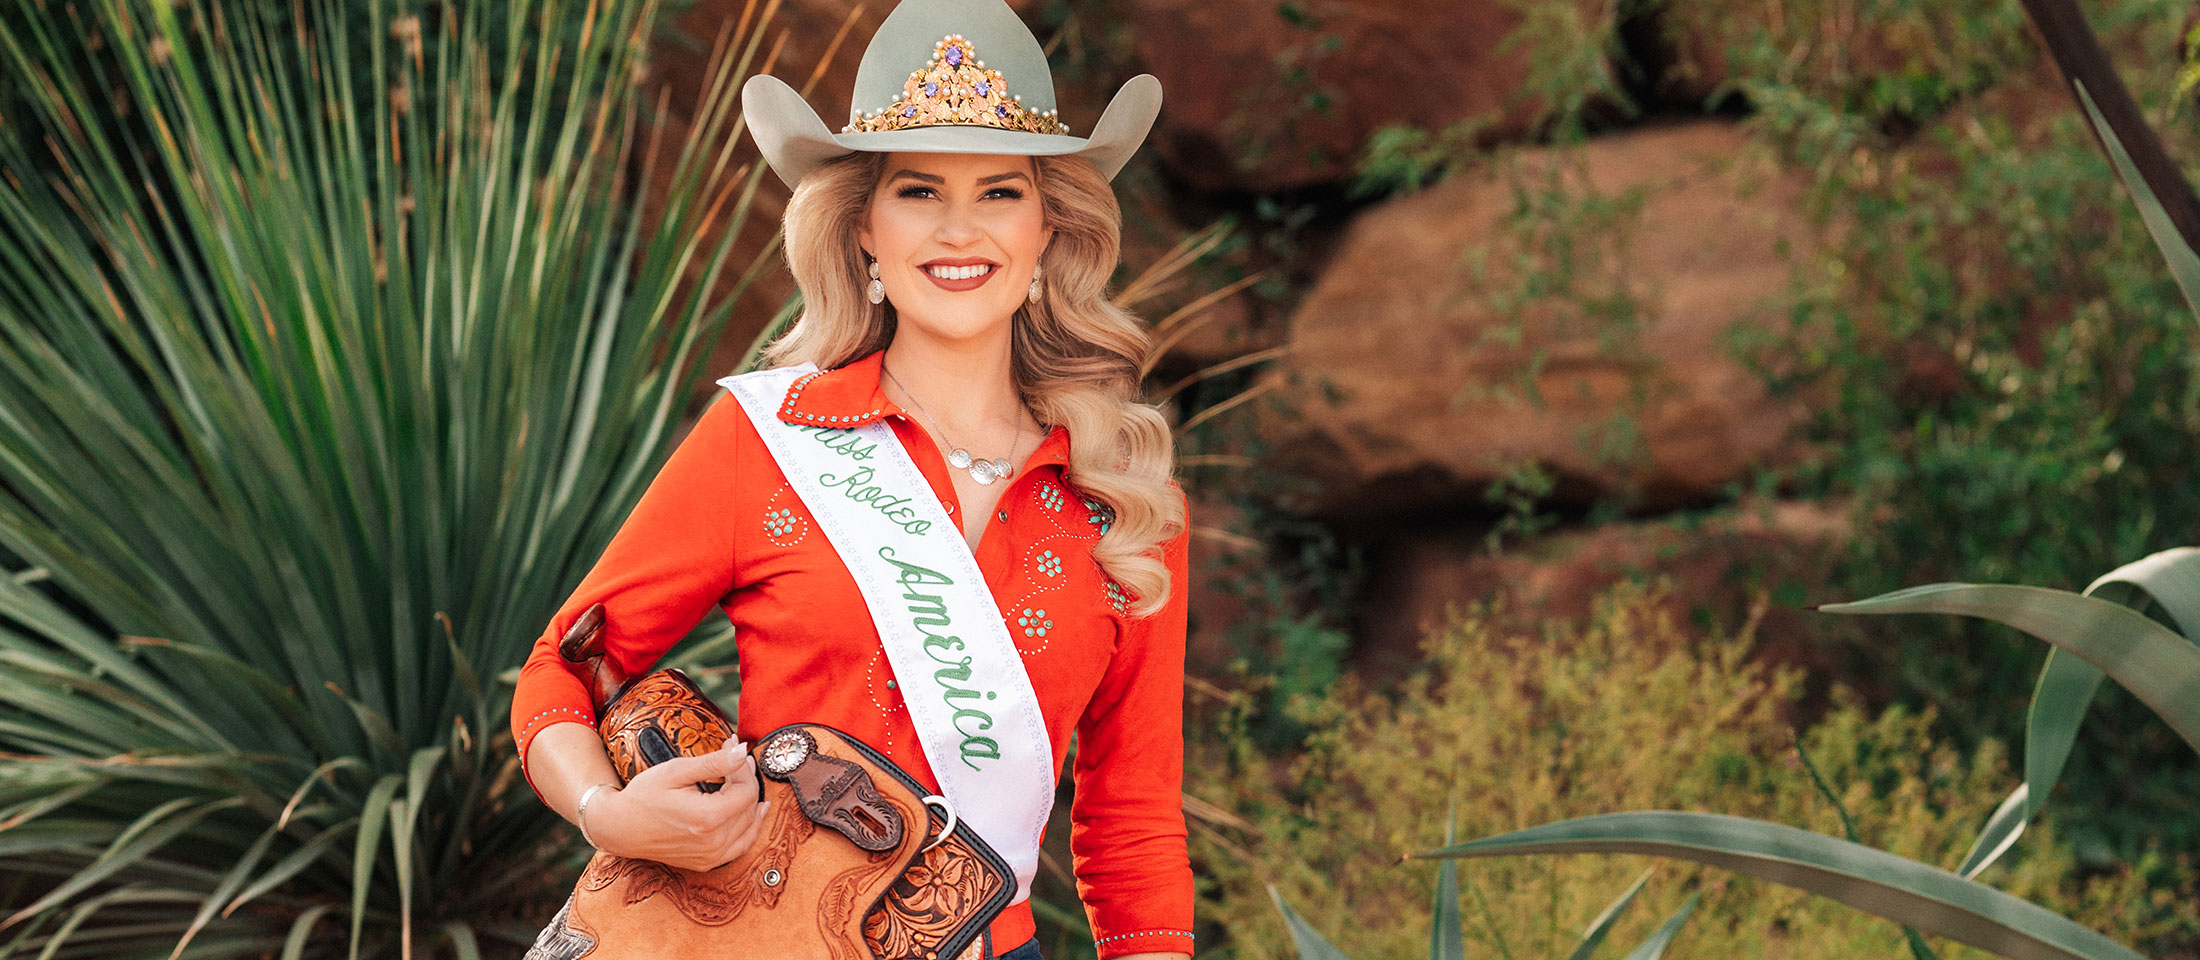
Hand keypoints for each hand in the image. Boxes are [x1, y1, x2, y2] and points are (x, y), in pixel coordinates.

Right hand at [583, 739, 769, 871]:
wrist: (619, 828)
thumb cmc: (643, 796)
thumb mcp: (676, 771)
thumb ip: (714, 762)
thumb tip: (743, 751)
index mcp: (708, 818)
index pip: (747, 789)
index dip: (743, 766)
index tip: (733, 748)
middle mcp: (714, 842)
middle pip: (750, 805)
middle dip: (746, 779)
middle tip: (737, 759)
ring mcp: (711, 857)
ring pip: (750, 824)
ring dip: (750, 800)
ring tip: (742, 778)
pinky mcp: (707, 863)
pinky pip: (742, 845)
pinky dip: (750, 827)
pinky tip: (755, 811)